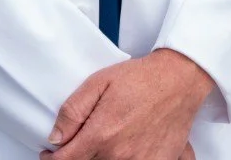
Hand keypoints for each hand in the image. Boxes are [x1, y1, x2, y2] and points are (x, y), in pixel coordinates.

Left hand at [43, 48, 213, 159]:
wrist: (180, 79)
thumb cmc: (142, 79)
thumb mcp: (99, 82)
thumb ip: (73, 111)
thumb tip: (56, 137)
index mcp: (102, 135)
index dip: (52, 159)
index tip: (51, 154)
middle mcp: (120, 155)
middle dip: (78, 157)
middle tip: (80, 143)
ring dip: (101, 159)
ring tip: (106, 142)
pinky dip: (125, 158)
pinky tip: (126, 149)